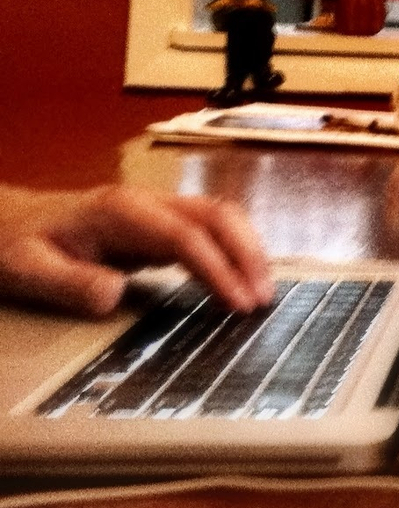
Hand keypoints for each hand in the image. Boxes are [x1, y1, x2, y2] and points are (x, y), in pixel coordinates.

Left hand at [0, 185, 274, 316]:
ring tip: (262, 291)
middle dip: (248, 254)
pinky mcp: (160, 222)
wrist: (7, 222)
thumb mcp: (27, 269)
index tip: (238, 304)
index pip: (186, 236)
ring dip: (247, 250)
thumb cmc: (16, 246)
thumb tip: (115, 295)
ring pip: (220, 216)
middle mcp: (147, 203)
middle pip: (217, 215)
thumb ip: (68, 283)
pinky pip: (209, 228)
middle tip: (263, 298)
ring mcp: (156, 209)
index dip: (218, 269)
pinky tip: (240, 278)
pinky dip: (234, 250)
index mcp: (120, 212)